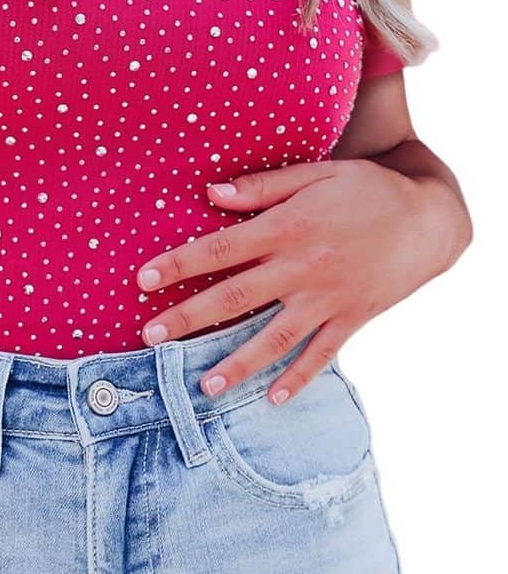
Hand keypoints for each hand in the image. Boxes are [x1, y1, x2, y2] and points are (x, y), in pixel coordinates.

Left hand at [135, 158, 451, 403]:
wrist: (430, 218)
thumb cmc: (367, 189)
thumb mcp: (317, 173)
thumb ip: (263, 186)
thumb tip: (210, 193)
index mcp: (289, 227)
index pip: (222, 248)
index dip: (180, 263)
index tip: (143, 279)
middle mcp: (304, 268)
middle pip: (236, 298)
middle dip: (190, 319)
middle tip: (149, 337)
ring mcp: (329, 299)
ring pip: (275, 338)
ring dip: (238, 363)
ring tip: (203, 386)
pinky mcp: (352, 318)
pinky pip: (322, 354)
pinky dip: (299, 379)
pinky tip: (272, 400)